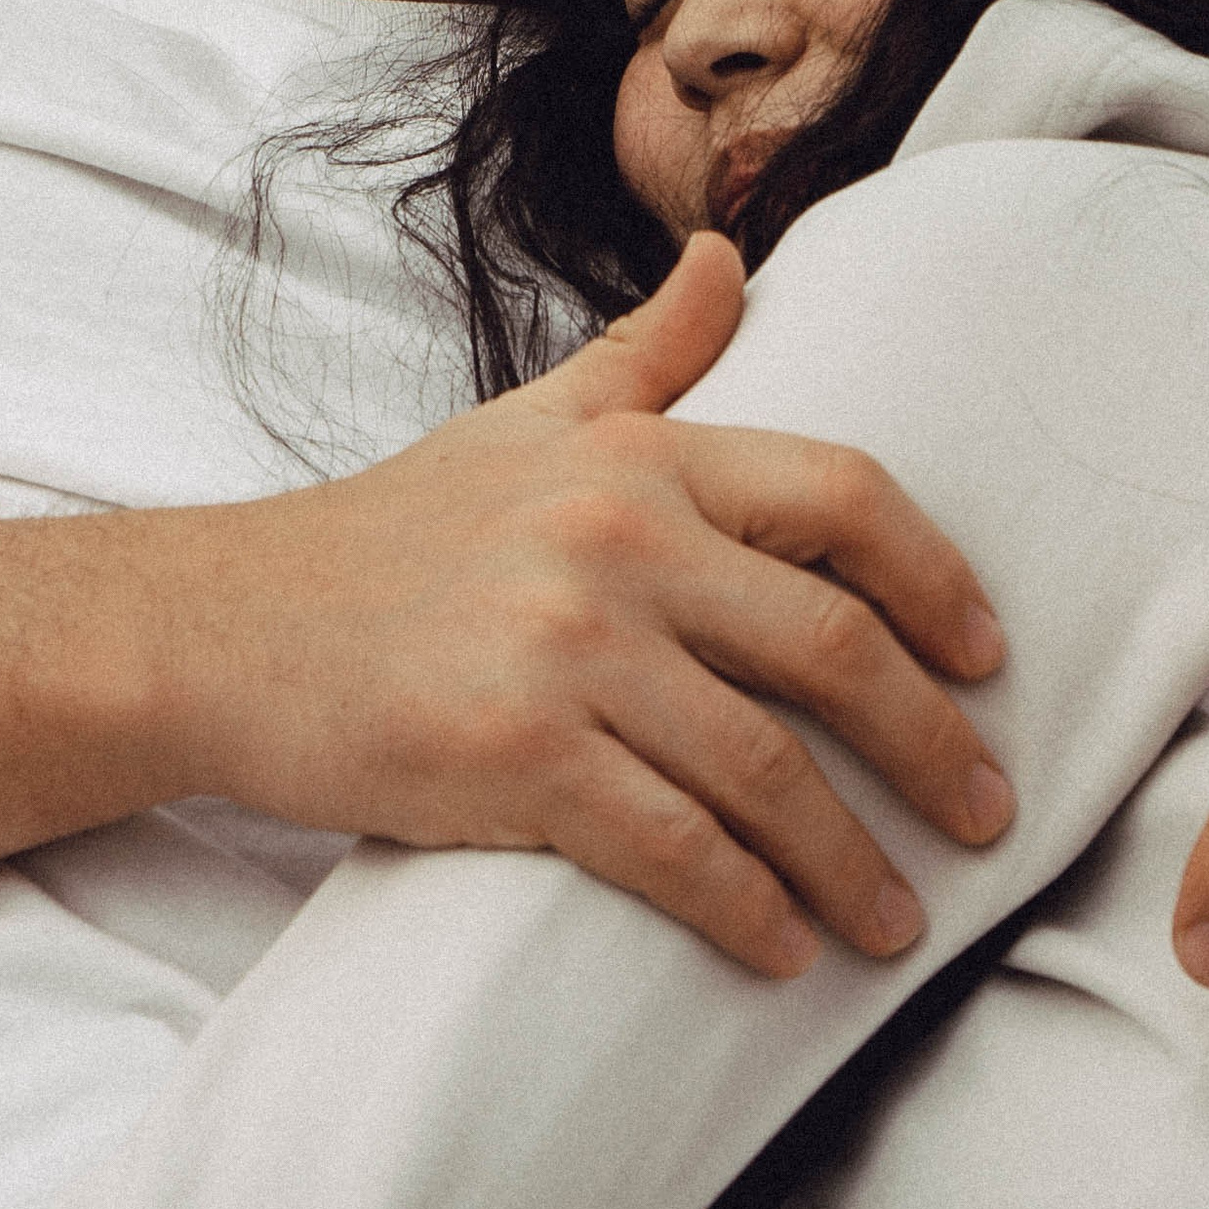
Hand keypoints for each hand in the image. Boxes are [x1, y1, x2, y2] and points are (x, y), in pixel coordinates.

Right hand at [157, 234, 1011, 978]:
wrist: (222, 629)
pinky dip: (745, 911)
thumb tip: (732, 256)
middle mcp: (615, 539)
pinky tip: (781, 952)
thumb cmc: (391, 536)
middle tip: (986, 815)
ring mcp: (566, 652)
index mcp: (638, 455)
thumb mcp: (527, 421)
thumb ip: (648, 352)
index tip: (987, 657)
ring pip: (768, 773)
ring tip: (896, 921)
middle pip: (836, 651)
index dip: (938, 581)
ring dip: (853, 863)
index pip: (844, 498)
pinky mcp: (513, 760)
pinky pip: (673, 850)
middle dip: (933, 750)